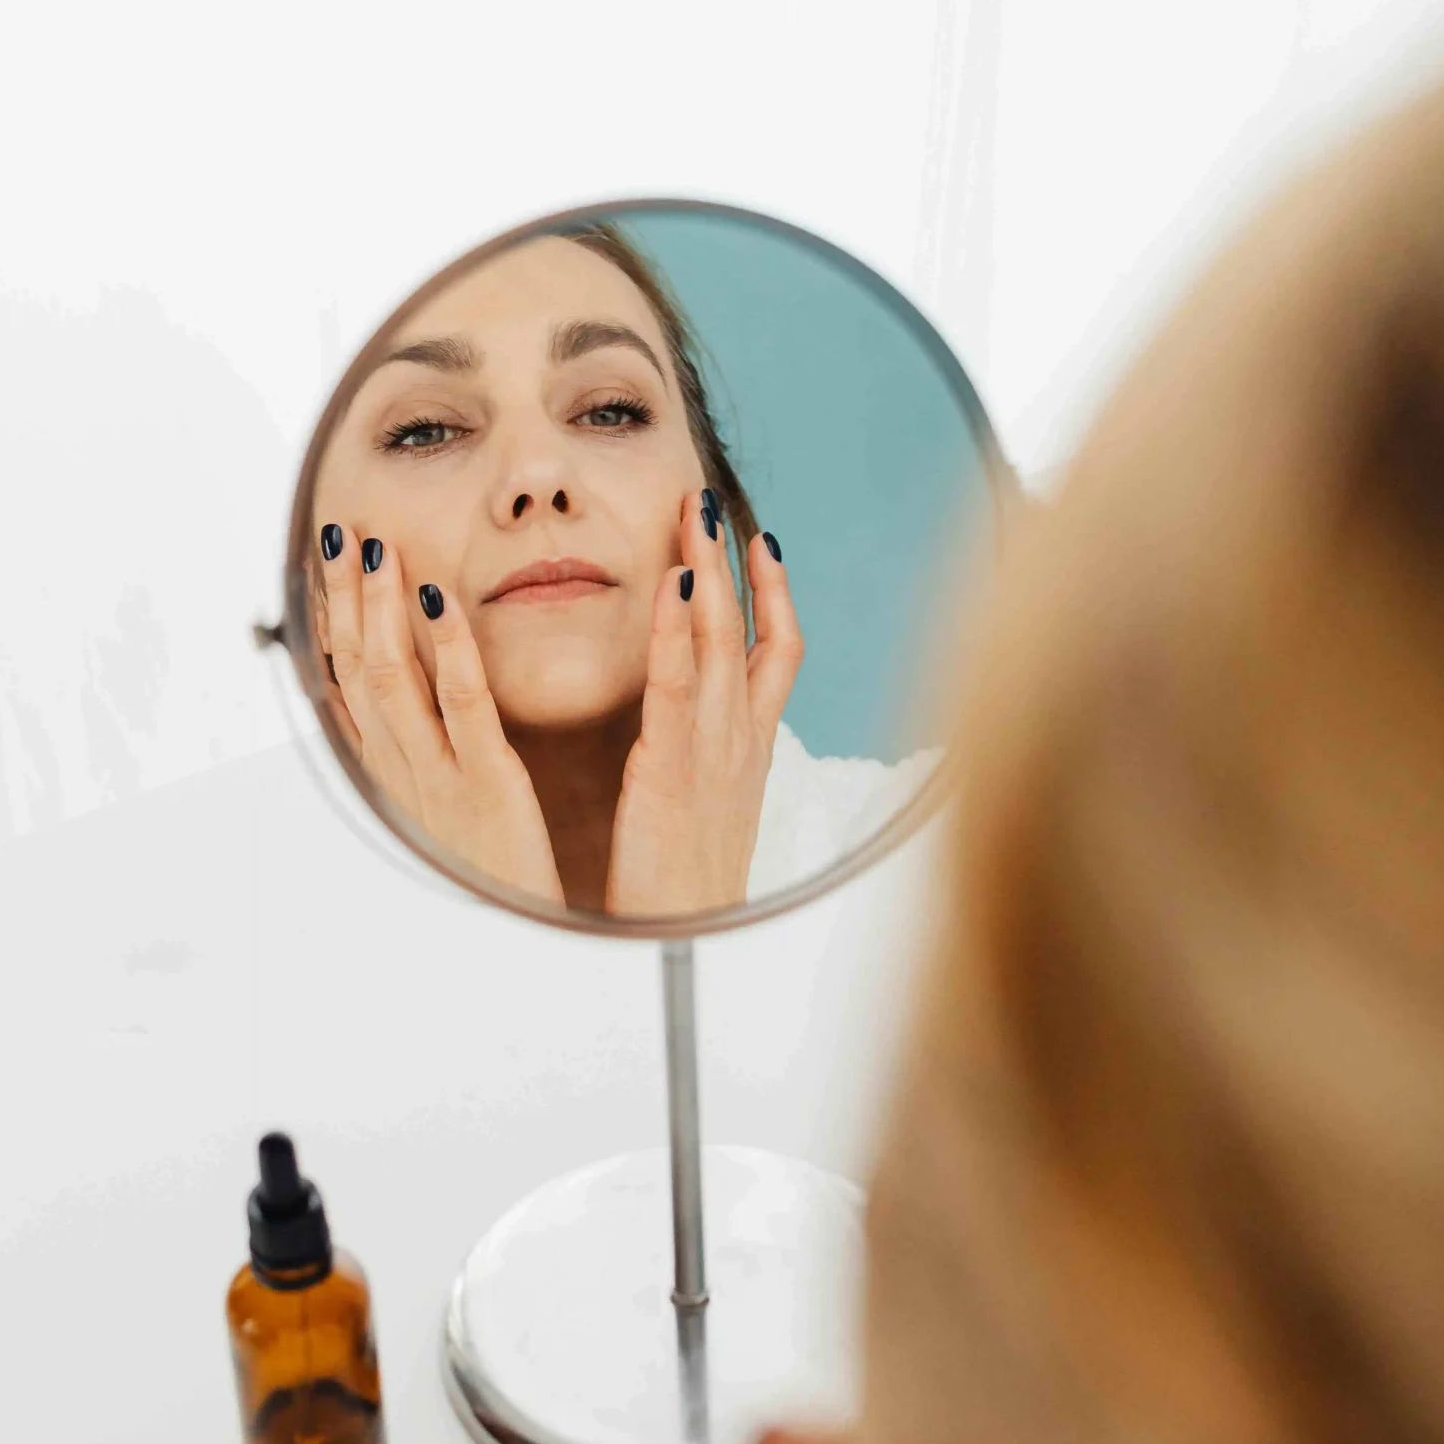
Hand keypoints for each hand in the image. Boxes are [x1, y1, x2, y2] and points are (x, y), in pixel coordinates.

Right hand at [315, 523, 563, 905]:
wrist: (517, 939)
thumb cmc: (492, 872)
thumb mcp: (444, 811)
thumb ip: (426, 754)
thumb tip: (401, 709)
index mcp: (397, 773)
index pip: (348, 685)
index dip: (331, 624)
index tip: (322, 568)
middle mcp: (404, 768)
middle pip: (358, 669)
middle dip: (345, 600)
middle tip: (336, 535)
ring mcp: (440, 772)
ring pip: (394, 678)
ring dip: (381, 609)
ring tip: (374, 549)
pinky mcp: (487, 779)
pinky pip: (461, 704)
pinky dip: (447, 649)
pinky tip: (440, 601)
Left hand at [605, 496, 801, 916]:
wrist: (684, 948)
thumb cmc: (687, 888)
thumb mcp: (709, 809)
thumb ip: (706, 760)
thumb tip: (702, 733)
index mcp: (749, 748)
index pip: (777, 650)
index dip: (773, 591)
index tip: (761, 540)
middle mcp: (740, 739)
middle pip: (748, 627)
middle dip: (732, 556)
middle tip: (709, 495)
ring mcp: (712, 751)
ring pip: (719, 640)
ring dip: (706, 568)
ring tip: (691, 511)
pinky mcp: (669, 769)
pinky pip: (676, 683)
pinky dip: (673, 627)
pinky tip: (667, 579)